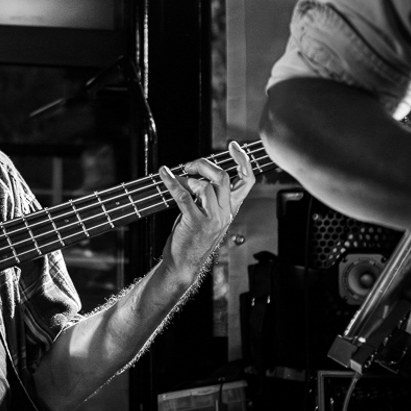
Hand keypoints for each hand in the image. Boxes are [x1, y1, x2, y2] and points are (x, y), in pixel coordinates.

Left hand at [158, 141, 254, 282]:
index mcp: (230, 209)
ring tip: (176, 182)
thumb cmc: (192, 238)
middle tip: (189, 166)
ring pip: (205, 186)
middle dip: (204, 165)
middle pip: (223, 177)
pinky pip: (184, 196)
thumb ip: (208, 197)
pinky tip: (164, 174)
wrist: (184, 264)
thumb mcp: (207, 216)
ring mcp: (212, 219)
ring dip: (187, 179)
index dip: (242, 160)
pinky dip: (172, 182)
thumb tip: (198, 174)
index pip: (247, 181)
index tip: (233, 146)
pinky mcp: (196, 223)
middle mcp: (225, 213)